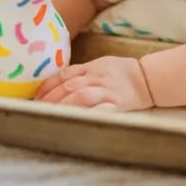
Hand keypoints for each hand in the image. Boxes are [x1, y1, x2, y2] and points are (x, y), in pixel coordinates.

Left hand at [34, 55, 154, 110]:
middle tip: (37, 109)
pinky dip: (88, 114)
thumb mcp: (101, 64)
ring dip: (64, 105)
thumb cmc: (123, 72)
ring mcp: (108, 91)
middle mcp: (98, 77)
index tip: (36, 96)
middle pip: (69, 85)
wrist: (149, 77)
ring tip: (50, 115)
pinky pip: (101, 109)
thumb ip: (81, 72)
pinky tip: (76, 121)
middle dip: (51, 98)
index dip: (48, 85)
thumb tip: (58, 82)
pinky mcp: (118, 104)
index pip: (64, 74)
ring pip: (82, 95)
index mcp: (92, 67)